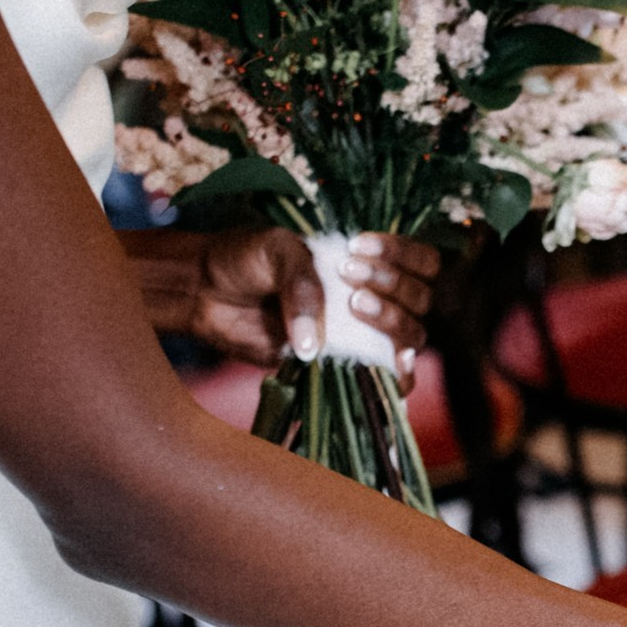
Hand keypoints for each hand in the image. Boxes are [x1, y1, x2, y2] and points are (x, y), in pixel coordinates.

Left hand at [190, 230, 438, 383]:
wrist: (206, 292)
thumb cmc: (244, 260)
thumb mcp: (277, 251)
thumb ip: (303, 285)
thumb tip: (317, 344)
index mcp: (367, 260)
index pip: (420, 260)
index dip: (403, 255)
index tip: (360, 249)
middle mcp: (374, 295)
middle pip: (421, 299)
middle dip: (392, 288)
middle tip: (347, 280)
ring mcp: (361, 332)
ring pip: (410, 336)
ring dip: (392, 323)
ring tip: (353, 309)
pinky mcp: (344, 363)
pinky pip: (386, 376)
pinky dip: (396, 377)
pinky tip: (391, 368)